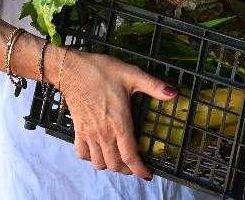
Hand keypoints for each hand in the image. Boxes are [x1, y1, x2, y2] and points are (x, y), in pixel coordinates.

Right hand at [58, 49, 176, 178]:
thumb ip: (153, 86)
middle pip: (115, 164)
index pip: (130, 156)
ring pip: (99, 163)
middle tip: (136, 165)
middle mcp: (103, 133)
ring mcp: (89, 133)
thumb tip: (173, 93)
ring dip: (110, 165)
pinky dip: (91, 158)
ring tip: (120, 160)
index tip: (147, 174)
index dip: (139, 169)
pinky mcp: (78, 130)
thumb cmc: (101, 71)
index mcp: (119, 122)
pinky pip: (82, 154)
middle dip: (128, 170)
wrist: (72, 70)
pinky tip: (98, 151)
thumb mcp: (131, 74)